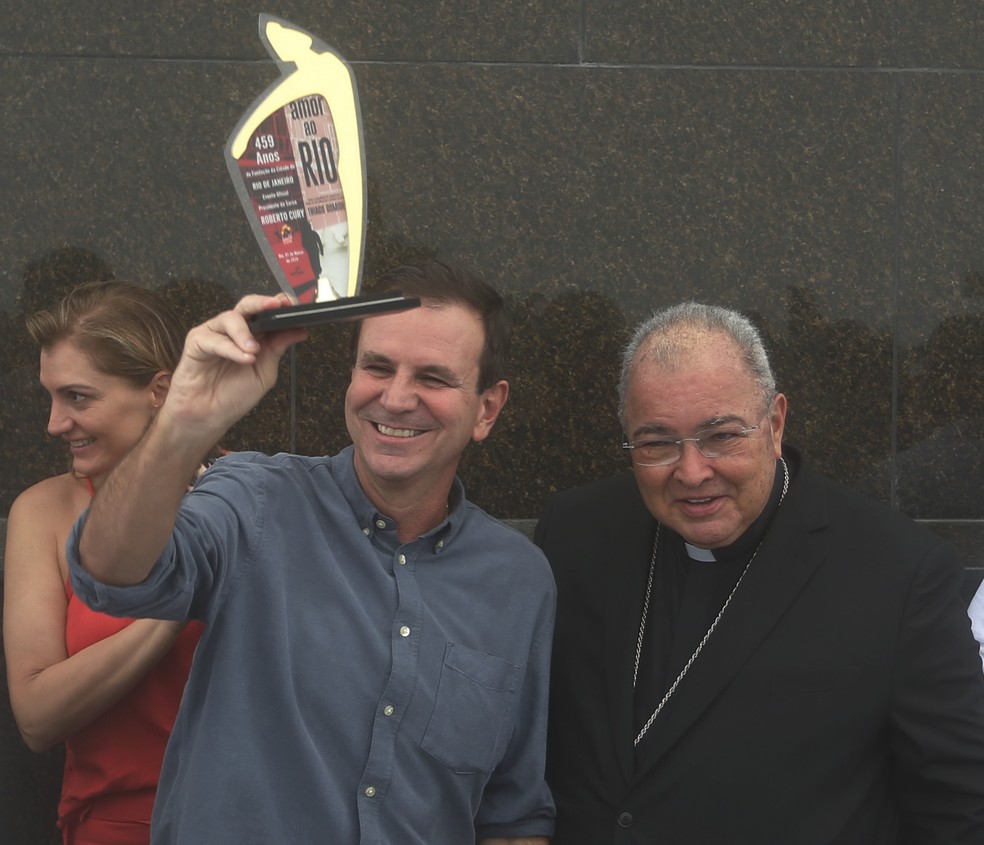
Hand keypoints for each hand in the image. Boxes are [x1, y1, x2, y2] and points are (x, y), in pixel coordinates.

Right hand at [160, 294, 307, 442]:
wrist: (208, 417)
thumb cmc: (233, 395)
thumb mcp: (264, 373)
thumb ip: (278, 349)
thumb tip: (299, 331)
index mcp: (253, 336)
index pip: (266, 313)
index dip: (279, 305)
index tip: (292, 304)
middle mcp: (234, 331)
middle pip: (247, 306)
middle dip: (263, 303)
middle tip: (277, 307)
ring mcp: (214, 334)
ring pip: (230, 318)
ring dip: (245, 333)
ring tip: (254, 351)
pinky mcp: (196, 342)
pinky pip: (214, 338)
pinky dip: (231, 348)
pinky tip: (243, 358)